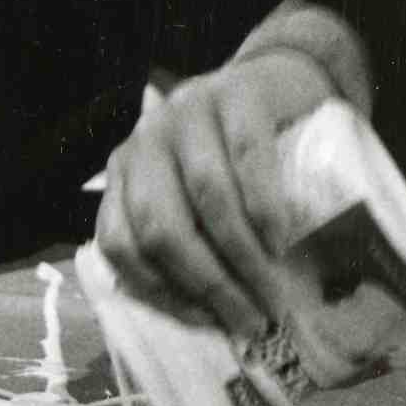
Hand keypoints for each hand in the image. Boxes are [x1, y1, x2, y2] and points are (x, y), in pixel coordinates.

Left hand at [95, 46, 341, 339]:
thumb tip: (212, 323)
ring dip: (242, 258)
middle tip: (249, 321)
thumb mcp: (199, 193)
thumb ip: (191, 238)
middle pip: (162, 227)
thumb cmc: (240, 157)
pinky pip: (248, 159)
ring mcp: (190, 110)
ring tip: (272, 294)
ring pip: (207, 197)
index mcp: (126, 172)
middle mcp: (147, 139)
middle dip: (207, 285)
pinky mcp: (238, 93)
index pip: (120, 244)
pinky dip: (265, 209)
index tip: (206, 325)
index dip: (159, 293)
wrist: (284, 80)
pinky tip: (280, 241)